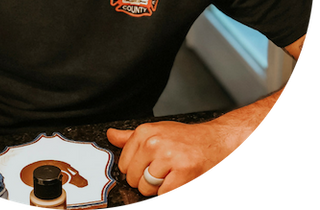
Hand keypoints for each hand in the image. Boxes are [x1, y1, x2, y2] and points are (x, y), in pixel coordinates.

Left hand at [107, 120, 230, 198]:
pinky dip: (169, 194)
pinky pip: (164, 195)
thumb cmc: (186, 140)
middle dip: (147, 182)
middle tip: (164, 172)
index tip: (149, 166)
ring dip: (159, 190)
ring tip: (172, 176)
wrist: (216, 142)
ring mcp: (168, 157)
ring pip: (147, 189)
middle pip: (134, 179)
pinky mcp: (182, 172)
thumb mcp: (157, 132)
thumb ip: (131, 137)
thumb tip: (111, 135)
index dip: (136, 171)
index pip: (123, 165)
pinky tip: (179, 183)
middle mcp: (154, 142)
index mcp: (145, 132)